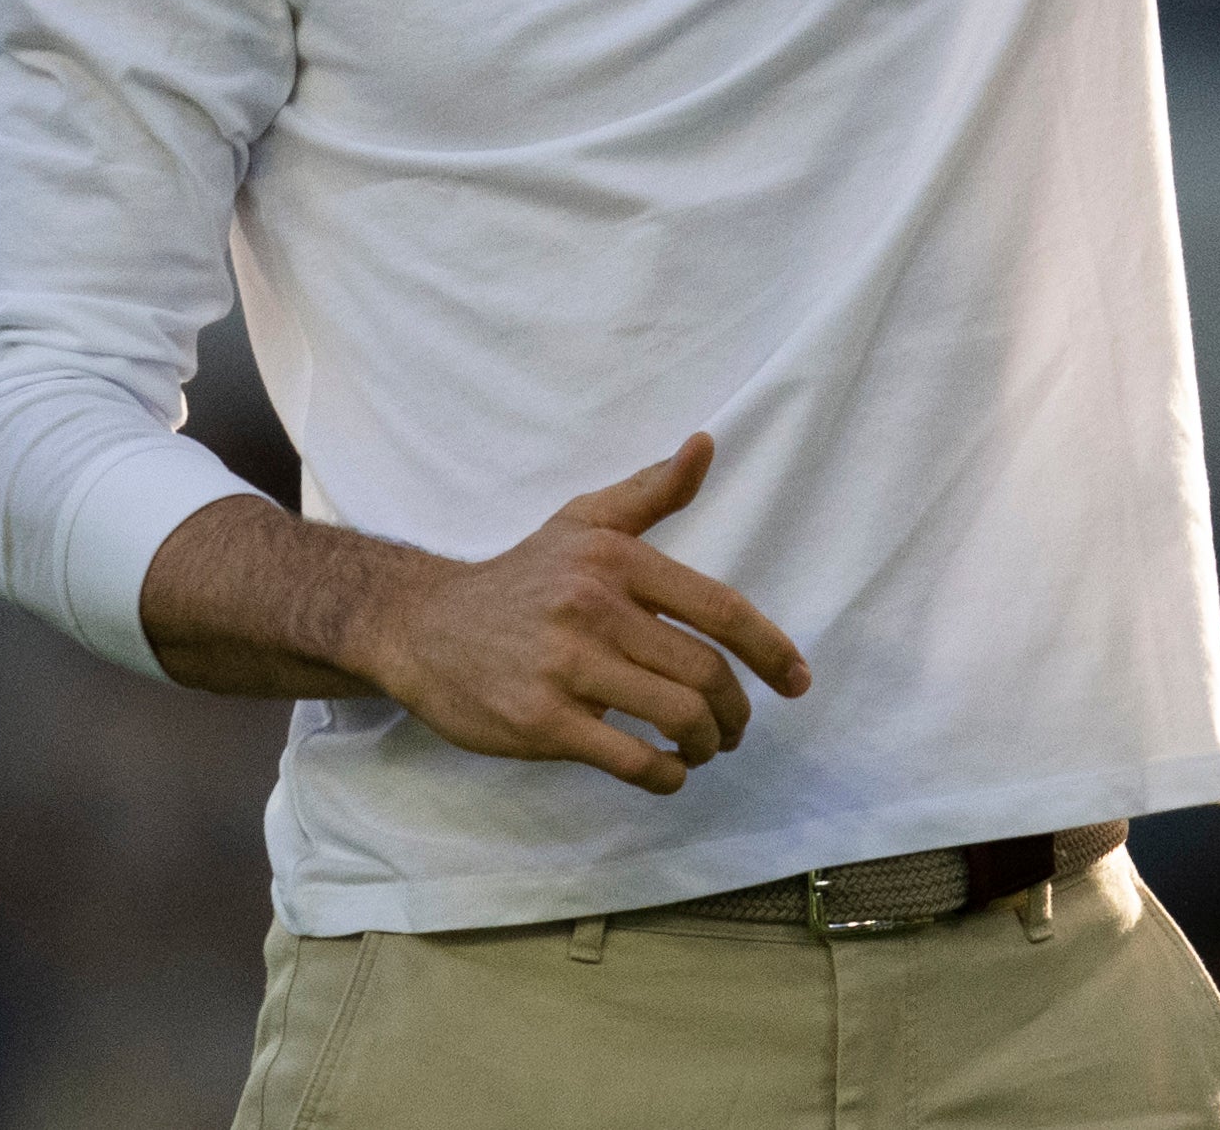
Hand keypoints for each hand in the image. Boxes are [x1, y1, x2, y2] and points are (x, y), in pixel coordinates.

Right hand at [345, 432, 811, 794]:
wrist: (421, 625)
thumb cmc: (520, 577)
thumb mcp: (581, 522)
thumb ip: (651, 491)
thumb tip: (707, 443)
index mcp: (616, 559)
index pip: (720, 609)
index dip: (771, 650)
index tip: (797, 682)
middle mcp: (594, 606)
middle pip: (706, 673)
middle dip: (736, 712)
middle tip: (735, 729)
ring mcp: (567, 666)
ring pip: (677, 716)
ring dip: (707, 745)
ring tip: (703, 749)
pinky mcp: (542, 721)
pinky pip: (630, 759)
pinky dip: (665, 776)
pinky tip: (666, 773)